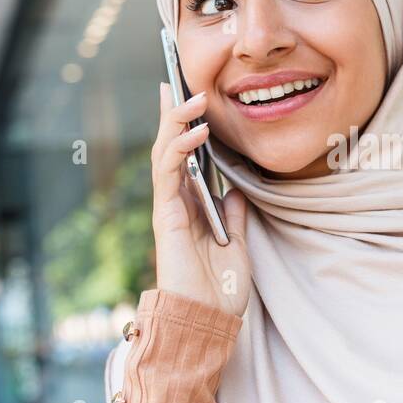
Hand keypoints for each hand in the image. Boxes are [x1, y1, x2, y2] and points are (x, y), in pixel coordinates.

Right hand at [151, 82, 251, 315]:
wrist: (209, 322)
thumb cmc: (221, 292)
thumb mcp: (238, 243)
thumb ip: (233, 214)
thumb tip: (234, 188)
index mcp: (190, 207)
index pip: (184, 156)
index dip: (185, 126)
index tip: (190, 97)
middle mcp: (175, 204)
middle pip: (169, 147)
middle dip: (173, 113)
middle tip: (178, 80)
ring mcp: (167, 209)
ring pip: (164, 153)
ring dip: (177, 122)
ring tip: (194, 97)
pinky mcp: (165, 217)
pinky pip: (168, 174)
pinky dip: (179, 149)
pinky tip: (195, 132)